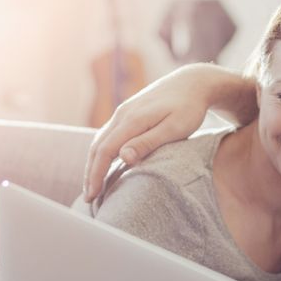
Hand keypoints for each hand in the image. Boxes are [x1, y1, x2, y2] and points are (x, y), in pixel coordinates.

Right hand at [83, 64, 255, 200]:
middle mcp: (122, 114)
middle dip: (90, 173)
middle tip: (89, 197)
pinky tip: (103, 165)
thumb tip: (123, 158)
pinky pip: (108, 135)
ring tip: (93, 185)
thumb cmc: (189, 108)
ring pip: (100, 140)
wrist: (192, 82)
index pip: (105, 151)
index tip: (92, 195)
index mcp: (132, 120)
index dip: (96, 174)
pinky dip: (101, 153)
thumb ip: (148, 142)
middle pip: (97, 147)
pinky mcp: (128, 113)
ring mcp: (123, 112)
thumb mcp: (175, 128)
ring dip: (93, 163)